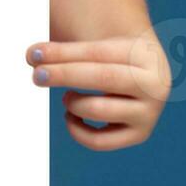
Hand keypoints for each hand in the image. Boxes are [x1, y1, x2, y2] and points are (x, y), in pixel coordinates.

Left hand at [26, 37, 170, 150]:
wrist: (142, 74)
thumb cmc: (111, 56)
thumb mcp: (99, 43)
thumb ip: (66, 49)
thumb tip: (32, 57)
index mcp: (144, 53)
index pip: (98, 51)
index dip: (62, 53)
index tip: (33, 54)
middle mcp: (153, 84)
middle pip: (102, 77)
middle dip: (64, 74)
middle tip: (37, 75)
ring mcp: (148, 112)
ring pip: (98, 110)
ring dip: (73, 103)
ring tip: (67, 97)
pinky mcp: (139, 134)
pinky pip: (100, 141)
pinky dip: (77, 131)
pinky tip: (71, 116)